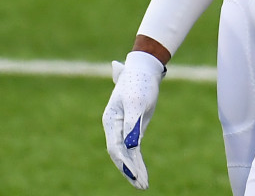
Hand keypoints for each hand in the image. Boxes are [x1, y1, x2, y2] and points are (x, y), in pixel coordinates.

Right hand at [101, 50, 165, 188]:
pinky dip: (138, 161)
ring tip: (144, 186)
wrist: (144, 70)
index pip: (115, 147)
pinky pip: (133, 149)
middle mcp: (114, 126)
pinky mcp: (132, 128)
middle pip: (119, 154)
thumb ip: (133, 125)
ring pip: (126, 154)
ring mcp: (122, 128)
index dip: (125, 162)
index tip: (135, 175)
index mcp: (111, 120)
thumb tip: (131, 146)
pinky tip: (143, 173)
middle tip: (142, 185)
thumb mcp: (137, 103)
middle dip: (130, 171)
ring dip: (134, 170)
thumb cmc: (139, 84)